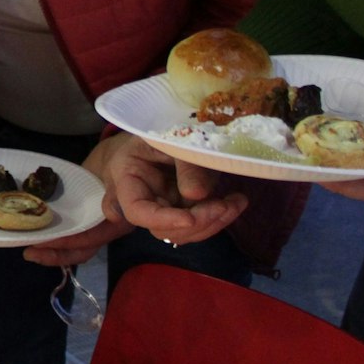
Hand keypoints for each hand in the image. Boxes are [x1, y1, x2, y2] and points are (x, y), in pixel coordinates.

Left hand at [24, 132, 147, 265]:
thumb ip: (117, 192)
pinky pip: (75, 236)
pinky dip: (58, 239)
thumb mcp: (122, 168)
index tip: (42, 242)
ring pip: (78, 246)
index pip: (91, 238)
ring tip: (30, 251)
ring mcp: (99, 226)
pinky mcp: (88, 219)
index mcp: (121, 220)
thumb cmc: (125, 157)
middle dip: (58, 254)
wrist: (124, 151)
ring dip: (55, 250)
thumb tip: (113, 214)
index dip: (67, 242)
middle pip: (84, 249)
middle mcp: (110, 228)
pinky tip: (39, 238)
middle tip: (30, 253)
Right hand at [92, 131, 249, 245]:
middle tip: (224, 205)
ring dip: (212, 223)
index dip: (162, 219)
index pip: (137, 211)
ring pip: (182, 232)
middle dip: (197, 223)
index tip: (190, 218)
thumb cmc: (158, 130)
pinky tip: (235, 202)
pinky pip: (198, 224)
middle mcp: (144, 201)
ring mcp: (164, 208)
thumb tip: (198, 194)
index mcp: (128, 180)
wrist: (159, 131)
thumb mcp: (170, 138)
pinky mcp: (183, 209)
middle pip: (162, 228)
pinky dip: (219, 218)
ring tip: (235, 203)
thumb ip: (183, 162)